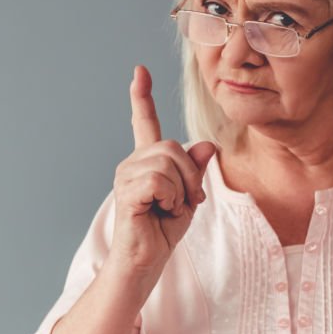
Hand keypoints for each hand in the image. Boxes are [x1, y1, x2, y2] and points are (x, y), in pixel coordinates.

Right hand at [109, 65, 215, 279]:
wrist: (145, 262)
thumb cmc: (163, 232)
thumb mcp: (189, 197)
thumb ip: (196, 171)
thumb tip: (206, 145)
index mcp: (146, 161)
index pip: (144, 122)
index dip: (142, 96)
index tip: (140, 71)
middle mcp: (132, 163)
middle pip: (173, 146)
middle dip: (191, 176)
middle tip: (186, 202)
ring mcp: (125, 176)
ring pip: (168, 162)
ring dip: (182, 190)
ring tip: (171, 209)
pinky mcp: (126, 192)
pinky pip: (161, 180)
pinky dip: (171, 198)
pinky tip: (162, 211)